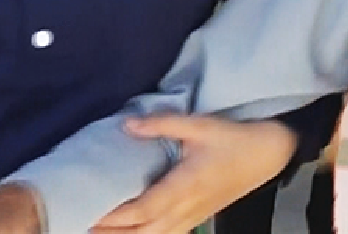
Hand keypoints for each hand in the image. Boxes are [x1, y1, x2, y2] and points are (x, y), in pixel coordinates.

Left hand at [93, 115, 296, 233]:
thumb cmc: (233, 138)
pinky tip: (130, 232)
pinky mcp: (197, 218)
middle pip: (143, 231)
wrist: (266, 155)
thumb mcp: (199, 124)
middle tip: (80, 222)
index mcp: (186, 186)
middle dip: (112, 231)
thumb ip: (162, 124)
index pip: (145, 209)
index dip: (116, 214)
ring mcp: (193, 217)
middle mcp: (187, 208)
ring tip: (96, 229)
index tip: (90, 209)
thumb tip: (126, 125)